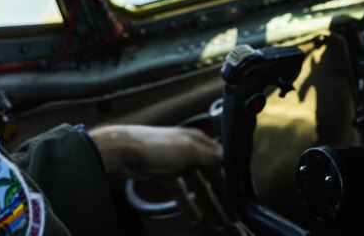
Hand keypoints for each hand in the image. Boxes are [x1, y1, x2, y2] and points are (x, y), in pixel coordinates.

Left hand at [89, 124, 238, 229]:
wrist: (122, 150)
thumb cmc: (156, 146)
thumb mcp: (188, 150)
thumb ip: (210, 157)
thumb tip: (230, 161)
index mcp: (198, 141)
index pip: (221, 163)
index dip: (231, 181)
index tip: (241, 199)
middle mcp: (189, 150)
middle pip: (211, 177)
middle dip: (222, 198)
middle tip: (232, 218)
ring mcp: (176, 163)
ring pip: (197, 187)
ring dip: (208, 204)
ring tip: (218, 223)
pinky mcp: (163, 174)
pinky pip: (180, 192)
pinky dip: (187, 204)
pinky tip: (195, 217)